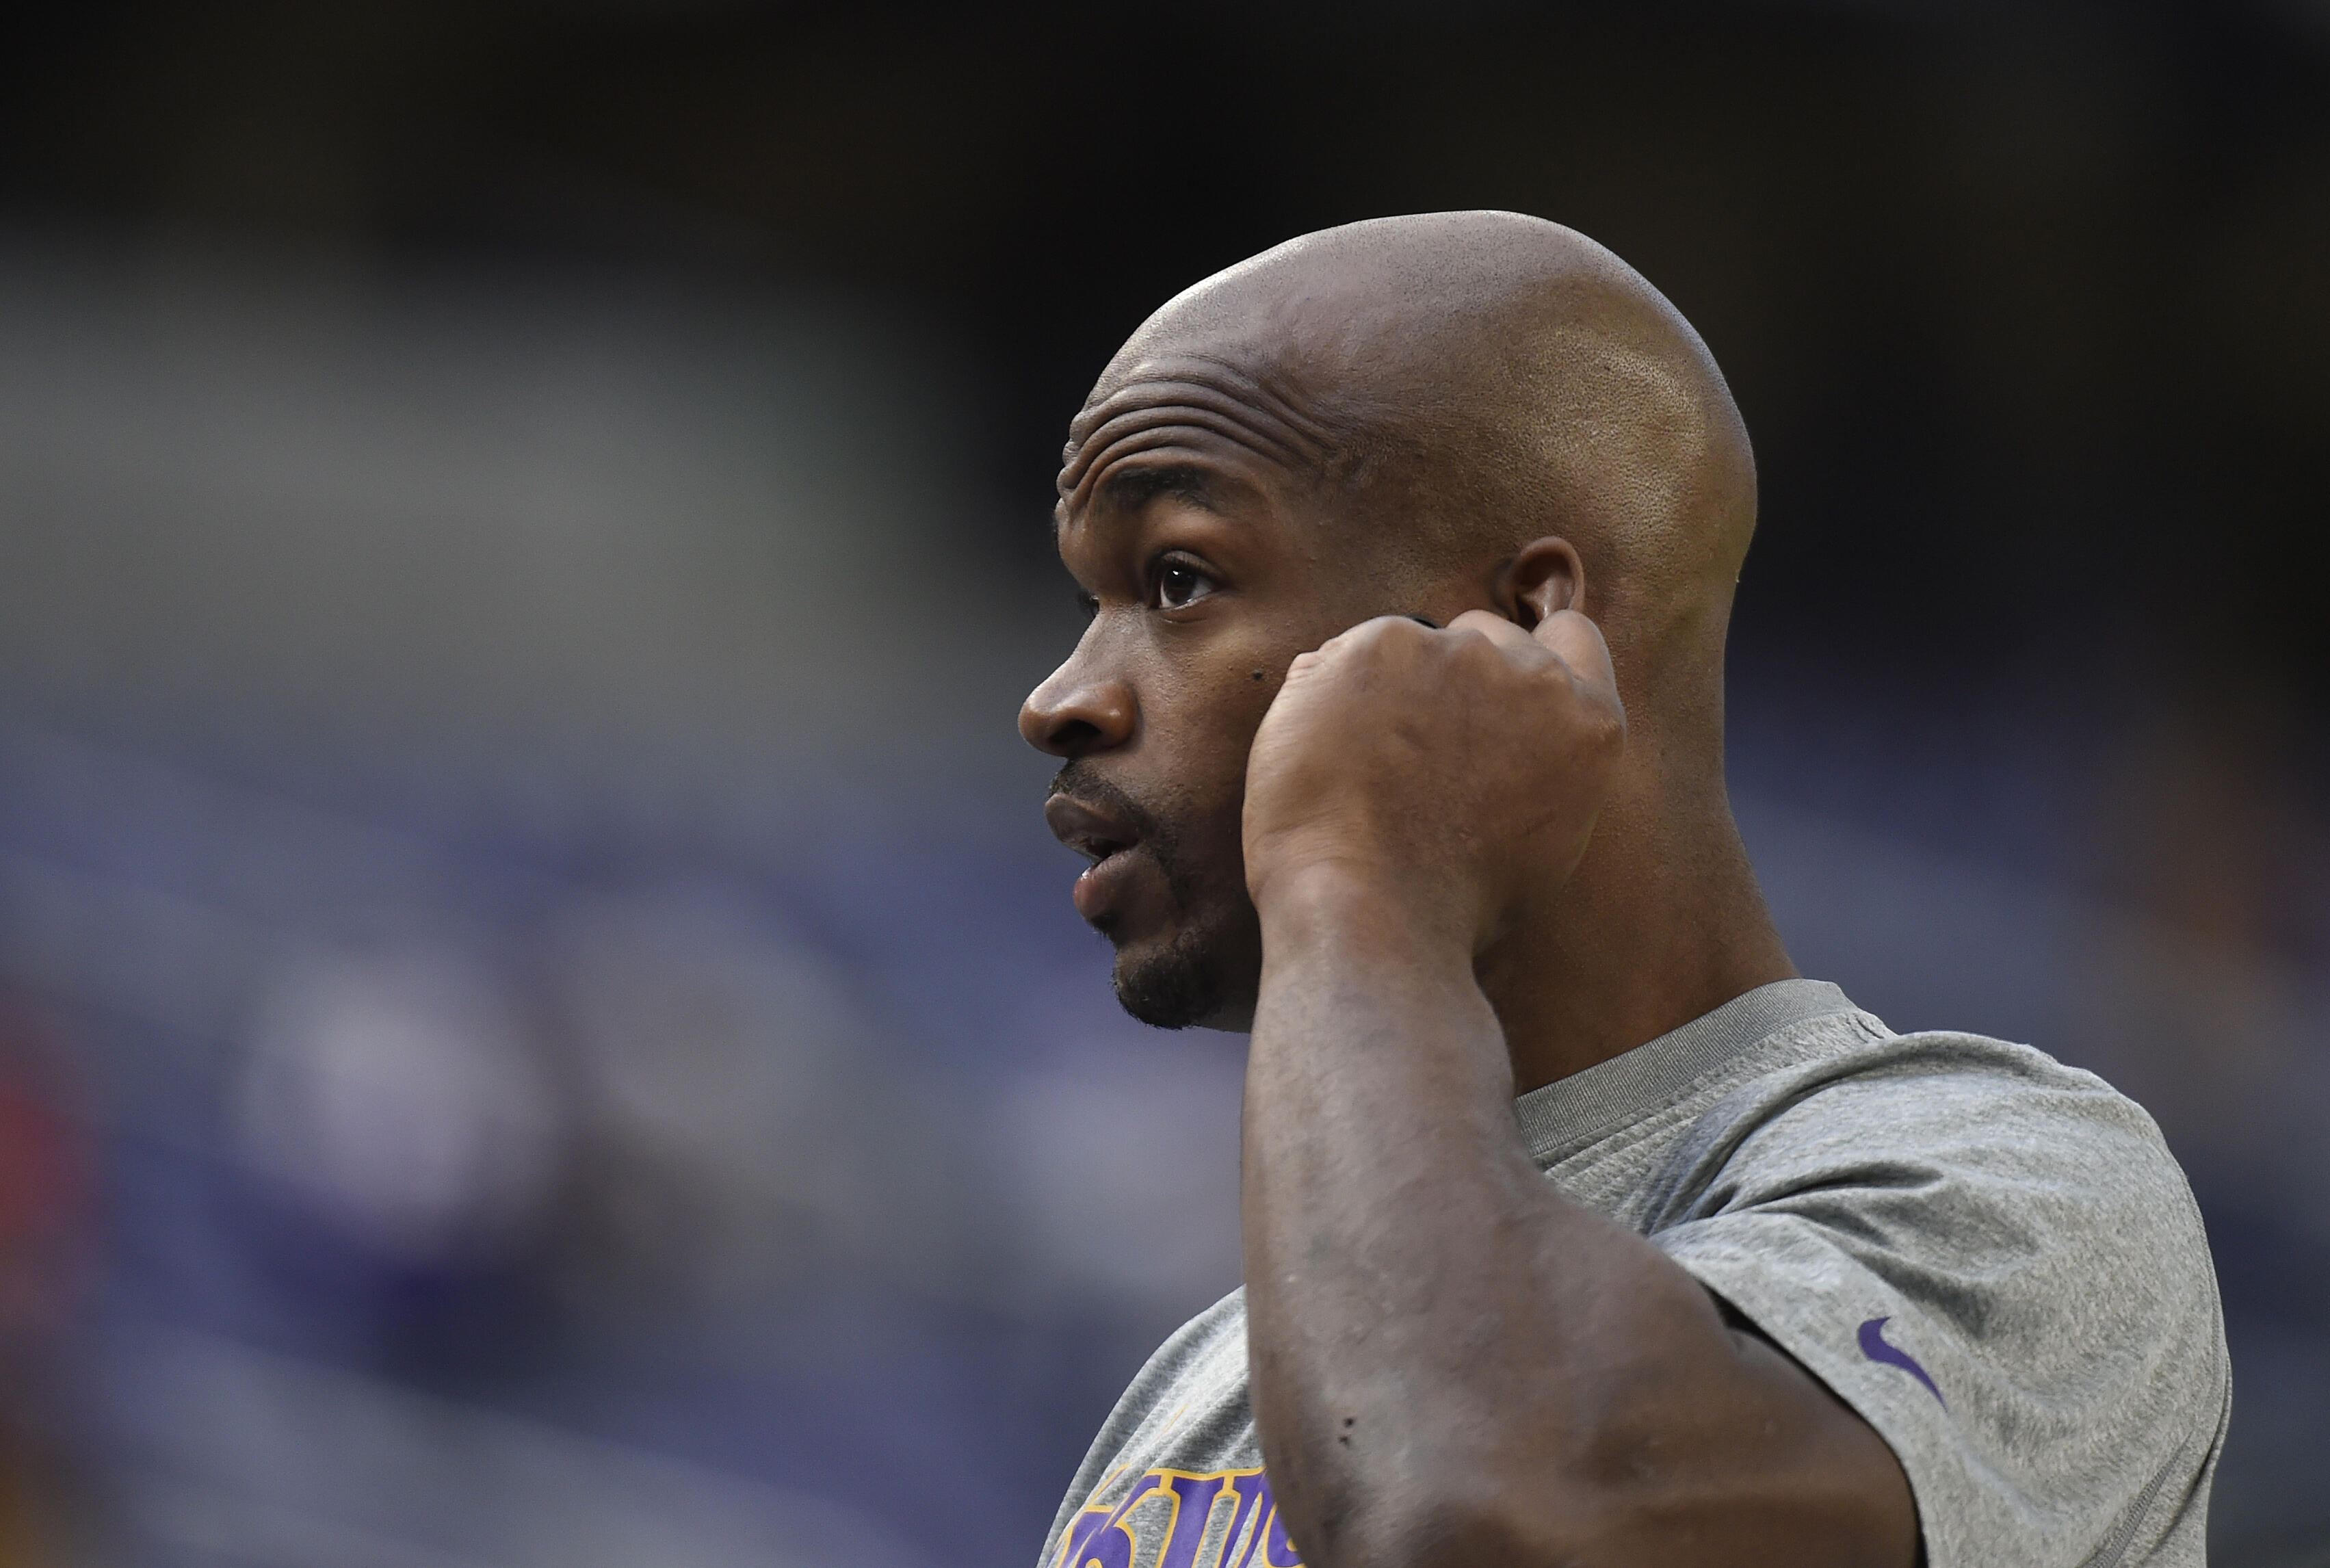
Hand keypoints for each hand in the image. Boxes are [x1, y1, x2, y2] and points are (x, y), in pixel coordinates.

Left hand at [1241, 607, 1625, 952]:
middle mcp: (1531, 675)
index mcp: (1587, 722)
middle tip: (1412, 754)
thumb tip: (1504, 733)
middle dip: (1449, 682)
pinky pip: (1342, 655)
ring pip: (1411, 646)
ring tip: (1364, 768)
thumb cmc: (1454, 903)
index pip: (1571, 637)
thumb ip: (1542, 762)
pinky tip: (1325, 753)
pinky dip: (1329, 694)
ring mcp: (1454, 655)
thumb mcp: (1543, 839)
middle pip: (1483, 636)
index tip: (1487, 695)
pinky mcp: (1378, 647)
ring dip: (1386, 688)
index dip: (1523, 660)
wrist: (1374, 910)